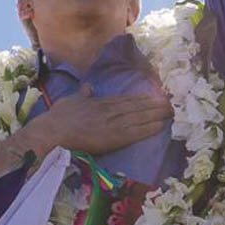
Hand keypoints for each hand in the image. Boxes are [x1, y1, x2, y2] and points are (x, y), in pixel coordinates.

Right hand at [32, 85, 172, 154]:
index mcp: (101, 102)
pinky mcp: (113, 137)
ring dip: (156, 114)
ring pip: (139, 117)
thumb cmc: (59, 117)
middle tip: (171, 104)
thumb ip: (83, 94)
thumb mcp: (71, 99)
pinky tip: (160, 126)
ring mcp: (113, 123)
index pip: (126, 99)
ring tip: (170, 112)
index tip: (155, 96)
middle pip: (137, 106)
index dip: (142, 98)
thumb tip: (89, 87)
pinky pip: (135, 132)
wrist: (53, 131)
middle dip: (155, 105)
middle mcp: (110, 110)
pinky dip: (149, 128)